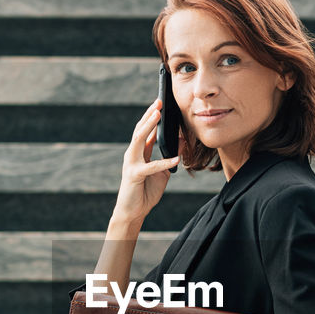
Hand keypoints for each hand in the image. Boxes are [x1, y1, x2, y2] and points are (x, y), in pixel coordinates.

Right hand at [111, 99, 183, 224]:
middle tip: (159, 101)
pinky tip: (176, 159)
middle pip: (140, 130)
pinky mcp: (134, 175)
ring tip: (158, 115)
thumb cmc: (145, 192)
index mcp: (139, 153)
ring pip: (139, 140)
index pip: (145, 130)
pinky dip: (164, 162)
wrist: (133, 212)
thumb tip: (183, 141)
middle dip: (149, 115)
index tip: (160, 103)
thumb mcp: (163, 172)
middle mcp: (132, 155)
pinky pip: (151, 166)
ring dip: (149, 127)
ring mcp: (131, 164)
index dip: (152, 116)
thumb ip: (171, 157)